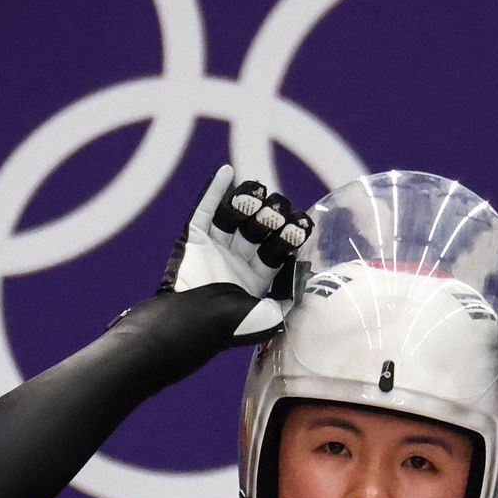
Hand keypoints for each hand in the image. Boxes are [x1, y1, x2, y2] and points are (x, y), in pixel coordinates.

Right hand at [113, 165, 312, 355]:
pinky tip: (228, 171)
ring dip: (248, 202)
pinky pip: (203, 210)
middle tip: (278, 211)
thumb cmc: (229, 326)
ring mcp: (214, 248)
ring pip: (234, 216)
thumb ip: (289, 296)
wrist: (190, 324)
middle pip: (258, 229)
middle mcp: (236, 261)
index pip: (278, 249)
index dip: (291, 234)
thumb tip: (307, 273)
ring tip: (260, 191)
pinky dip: (214, 190)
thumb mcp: (270, 316)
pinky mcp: (192, 239)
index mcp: (256, 279)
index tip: (302, 223)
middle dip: (271, 217)